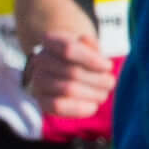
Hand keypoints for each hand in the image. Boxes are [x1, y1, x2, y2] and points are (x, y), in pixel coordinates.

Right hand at [19, 8, 115, 125]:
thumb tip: (86, 40)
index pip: (69, 49)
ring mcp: (38, 81)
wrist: (62, 72)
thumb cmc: (81, 58)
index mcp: (51, 41)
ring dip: (92, 94)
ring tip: (103, 94)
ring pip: (68, 89)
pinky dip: (80, 108)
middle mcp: (40, 60)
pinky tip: (92, 105)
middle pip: (72, 72)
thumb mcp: (88, 46)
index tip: (108, 66)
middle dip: (97, 80)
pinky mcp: (41, 100)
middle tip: (110, 83)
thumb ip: (90, 44)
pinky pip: (58, 106)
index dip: (92, 60)